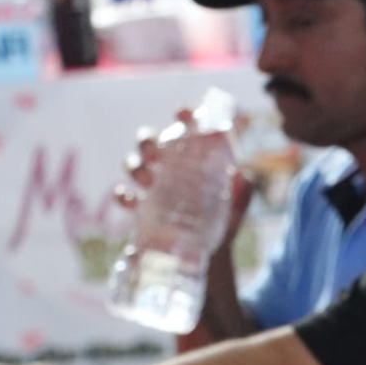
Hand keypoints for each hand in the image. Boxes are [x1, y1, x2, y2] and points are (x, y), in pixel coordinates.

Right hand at [113, 110, 254, 250]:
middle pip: (149, 142)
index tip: (182, 113)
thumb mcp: (239, 203)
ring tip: (147, 180)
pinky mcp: (142, 209)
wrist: (212, 251)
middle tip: (155, 153)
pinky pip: (123, 196)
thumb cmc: (226, 219)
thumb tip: (242, 176)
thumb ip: (243, 189)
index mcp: (193, 158)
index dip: (184, 116)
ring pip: (133, 164)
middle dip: (146, 141)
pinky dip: (122, 195)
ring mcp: (153, 186)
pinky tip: (130, 198)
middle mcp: (169, 166)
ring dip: (135, 167)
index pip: (186, 129)